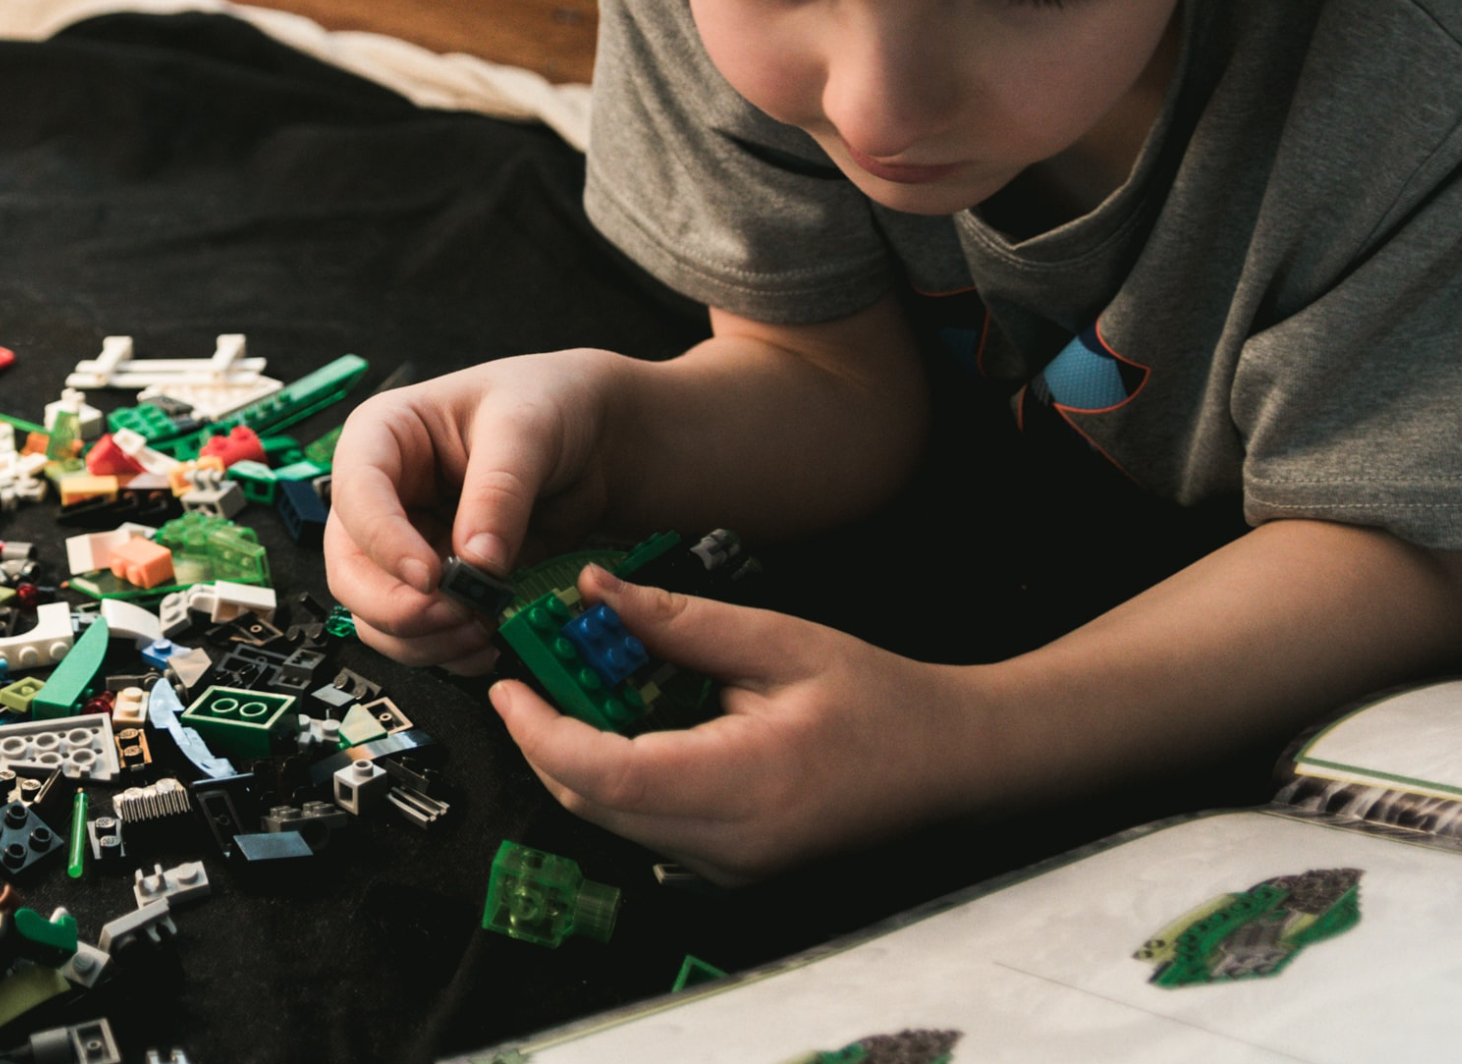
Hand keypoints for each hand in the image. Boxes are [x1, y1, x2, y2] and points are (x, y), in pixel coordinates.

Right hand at [324, 351, 629, 673]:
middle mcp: (382, 499)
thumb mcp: (526, 428)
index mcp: (383, 438)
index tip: (429, 576)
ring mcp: (405, 546)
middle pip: (349, 570)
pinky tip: (486, 643)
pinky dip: (446, 652)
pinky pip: (418, 635)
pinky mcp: (437, 585)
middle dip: (397, 606)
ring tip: (481, 629)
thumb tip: (476, 562)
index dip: (383, 542)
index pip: (356, 495)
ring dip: (423, 639)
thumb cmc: (546, 403)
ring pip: (375, 615)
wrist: (590, 439)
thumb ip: (499, 491)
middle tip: (455, 614)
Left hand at [489, 566, 974, 884]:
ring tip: (577, 691)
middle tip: (530, 678)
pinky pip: (645, 828)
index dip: (541, 733)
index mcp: (747, 785)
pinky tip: (626, 728)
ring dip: (577, 759)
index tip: (509, 686)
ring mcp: (730, 868)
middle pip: (593, 804)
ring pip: (612, 821)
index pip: (606, 776)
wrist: (952, 763)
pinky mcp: (731, 869)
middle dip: (545, 742)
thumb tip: (594, 591)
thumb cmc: (883, 701)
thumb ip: (679, 622)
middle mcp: (731, 844)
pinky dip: (616, 780)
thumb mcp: (781, 640)